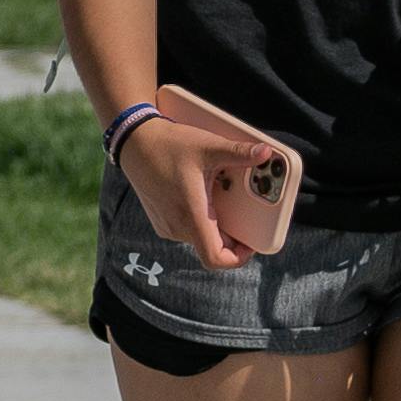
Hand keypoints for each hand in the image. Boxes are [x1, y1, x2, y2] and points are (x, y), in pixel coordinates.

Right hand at [119, 101, 293, 267]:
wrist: (134, 142)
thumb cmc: (168, 145)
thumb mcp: (208, 146)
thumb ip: (239, 153)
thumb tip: (267, 152)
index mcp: (191, 214)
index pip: (216, 258)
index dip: (239, 258)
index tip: (251, 244)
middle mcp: (177, 226)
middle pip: (213, 246)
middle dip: (232, 233)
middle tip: (243, 210)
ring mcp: (167, 225)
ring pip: (201, 236)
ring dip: (216, 223)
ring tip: (221, 196)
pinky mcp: (162, 220)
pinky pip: (189, 228)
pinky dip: (201, 218)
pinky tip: (203, 194)